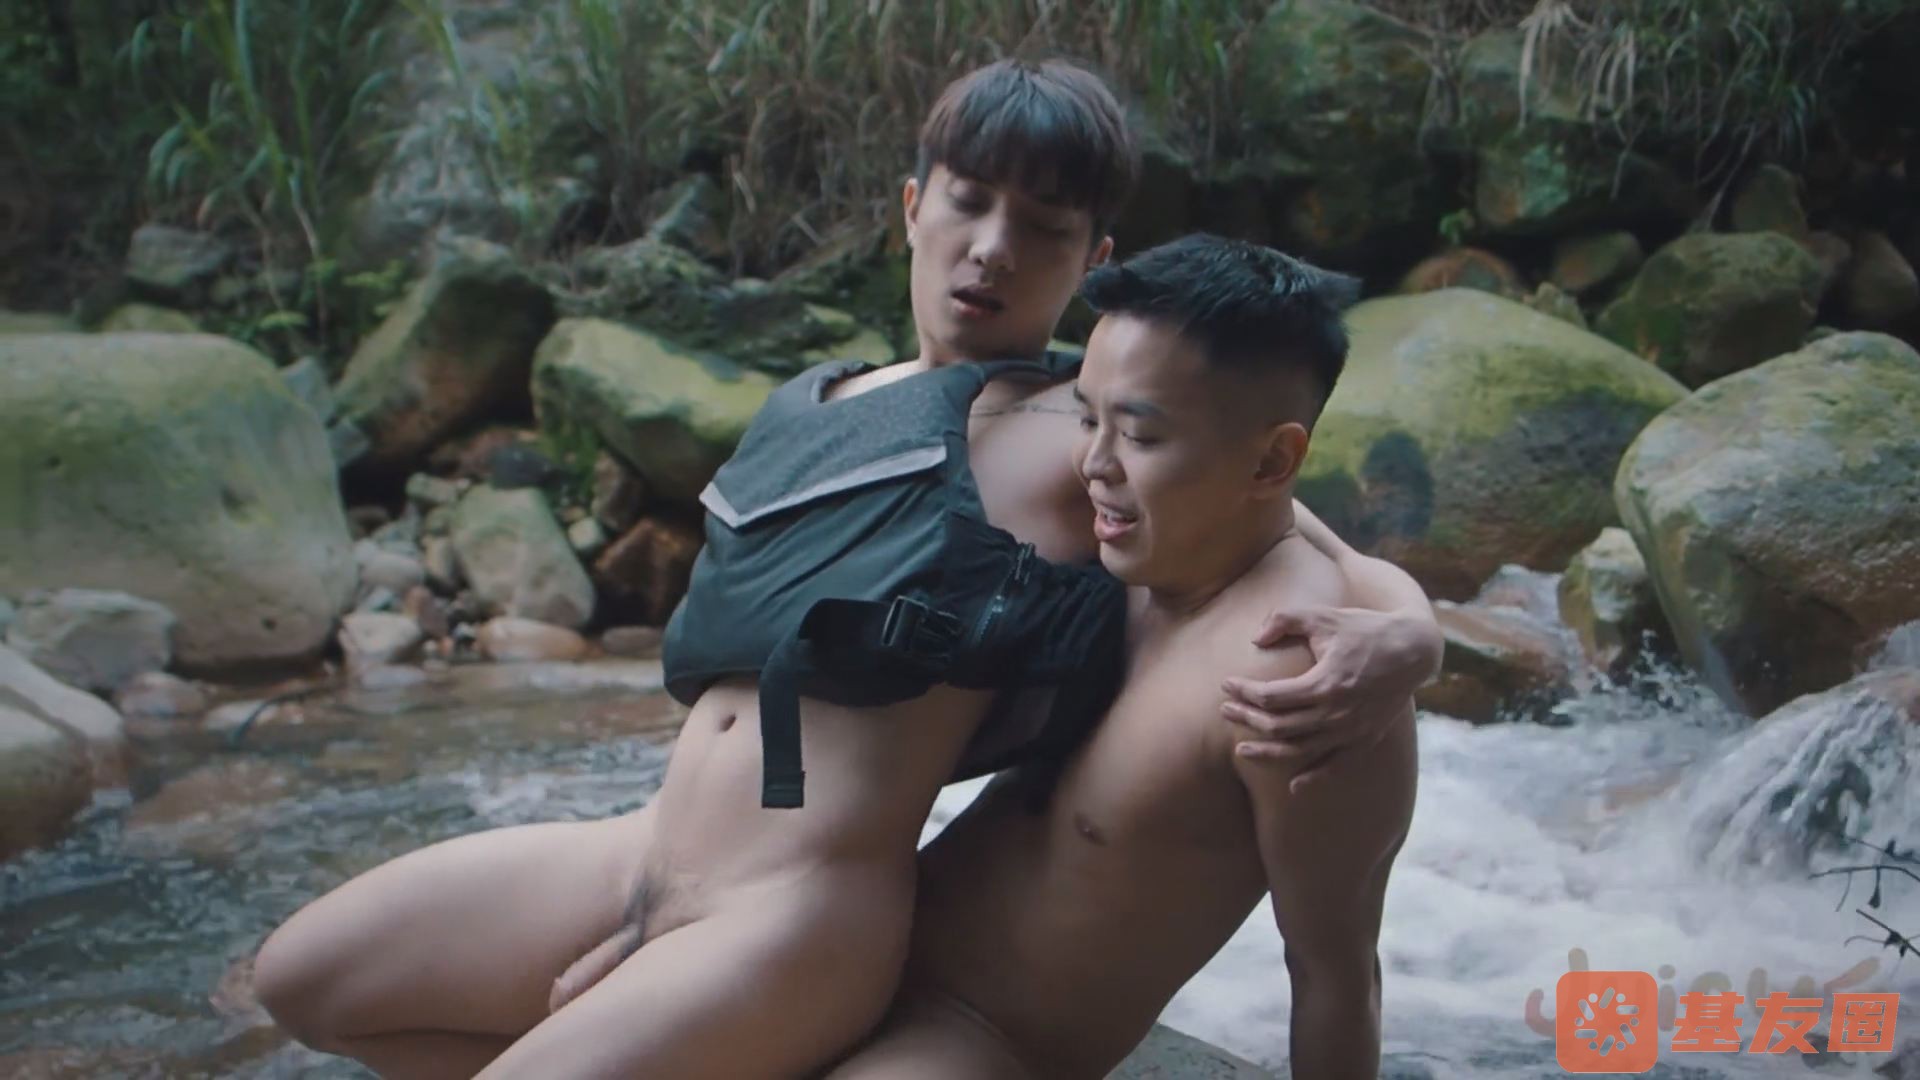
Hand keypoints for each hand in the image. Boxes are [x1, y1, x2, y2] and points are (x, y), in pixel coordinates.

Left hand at [1222, 605, 1437, 793]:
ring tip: (1241, 750)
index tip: (1226, 684)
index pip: (1271, 697)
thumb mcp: (1324, 615)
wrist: (1413, 650)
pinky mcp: (1366, 739)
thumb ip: (1285, 619)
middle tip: (1225, 711)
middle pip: (1279, 726)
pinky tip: (1293, 786)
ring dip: (1267, 752)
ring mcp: (1352, 730)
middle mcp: (1337, 713)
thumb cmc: (1365, 629)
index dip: (1244, 692)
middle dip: (1246, 719)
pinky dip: (1314, 778)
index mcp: (1324, 683)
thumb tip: (1255, 638)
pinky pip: (1336, 766)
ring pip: (1300, 751)